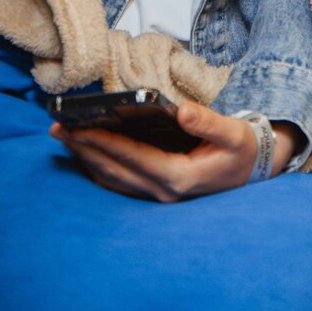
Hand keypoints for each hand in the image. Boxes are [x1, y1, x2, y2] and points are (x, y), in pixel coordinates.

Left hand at [50, 101, 301, 200]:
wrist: (254, 170)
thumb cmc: (243, 149)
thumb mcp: (234, 132)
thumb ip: (208, 122)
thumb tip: (181, 111)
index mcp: (180, 177)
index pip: (132, 157)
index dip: (103, 143)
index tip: (77, 128)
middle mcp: (165, 192)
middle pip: (114, 170)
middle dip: (84, 149)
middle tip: (57, 129)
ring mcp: (160, 198)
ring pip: (113, 180)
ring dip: (87, 160)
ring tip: (65, 140)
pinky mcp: (158, 196)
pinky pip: (121, 185)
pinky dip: (100, 170)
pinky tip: (87, 157)